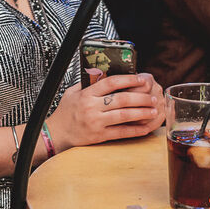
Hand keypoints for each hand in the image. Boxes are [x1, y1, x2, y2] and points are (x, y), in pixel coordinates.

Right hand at [47, 72, 163, 150]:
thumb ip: (88, 83)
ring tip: (153, 110)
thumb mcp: (72, 93)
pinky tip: (145, 128)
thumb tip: (104, 72)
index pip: (111, 82)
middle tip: (152, 97)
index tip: (142, 79)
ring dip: (141, 113)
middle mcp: (92, 107)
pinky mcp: (98, 136)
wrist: (56, 133)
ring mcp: (96, 122)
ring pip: (124, 115)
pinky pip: (120, 132)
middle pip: (122, 99)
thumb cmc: (65, 112)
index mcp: (86, 94)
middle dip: (141, 98)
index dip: (129, 80)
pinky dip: (134, 130)